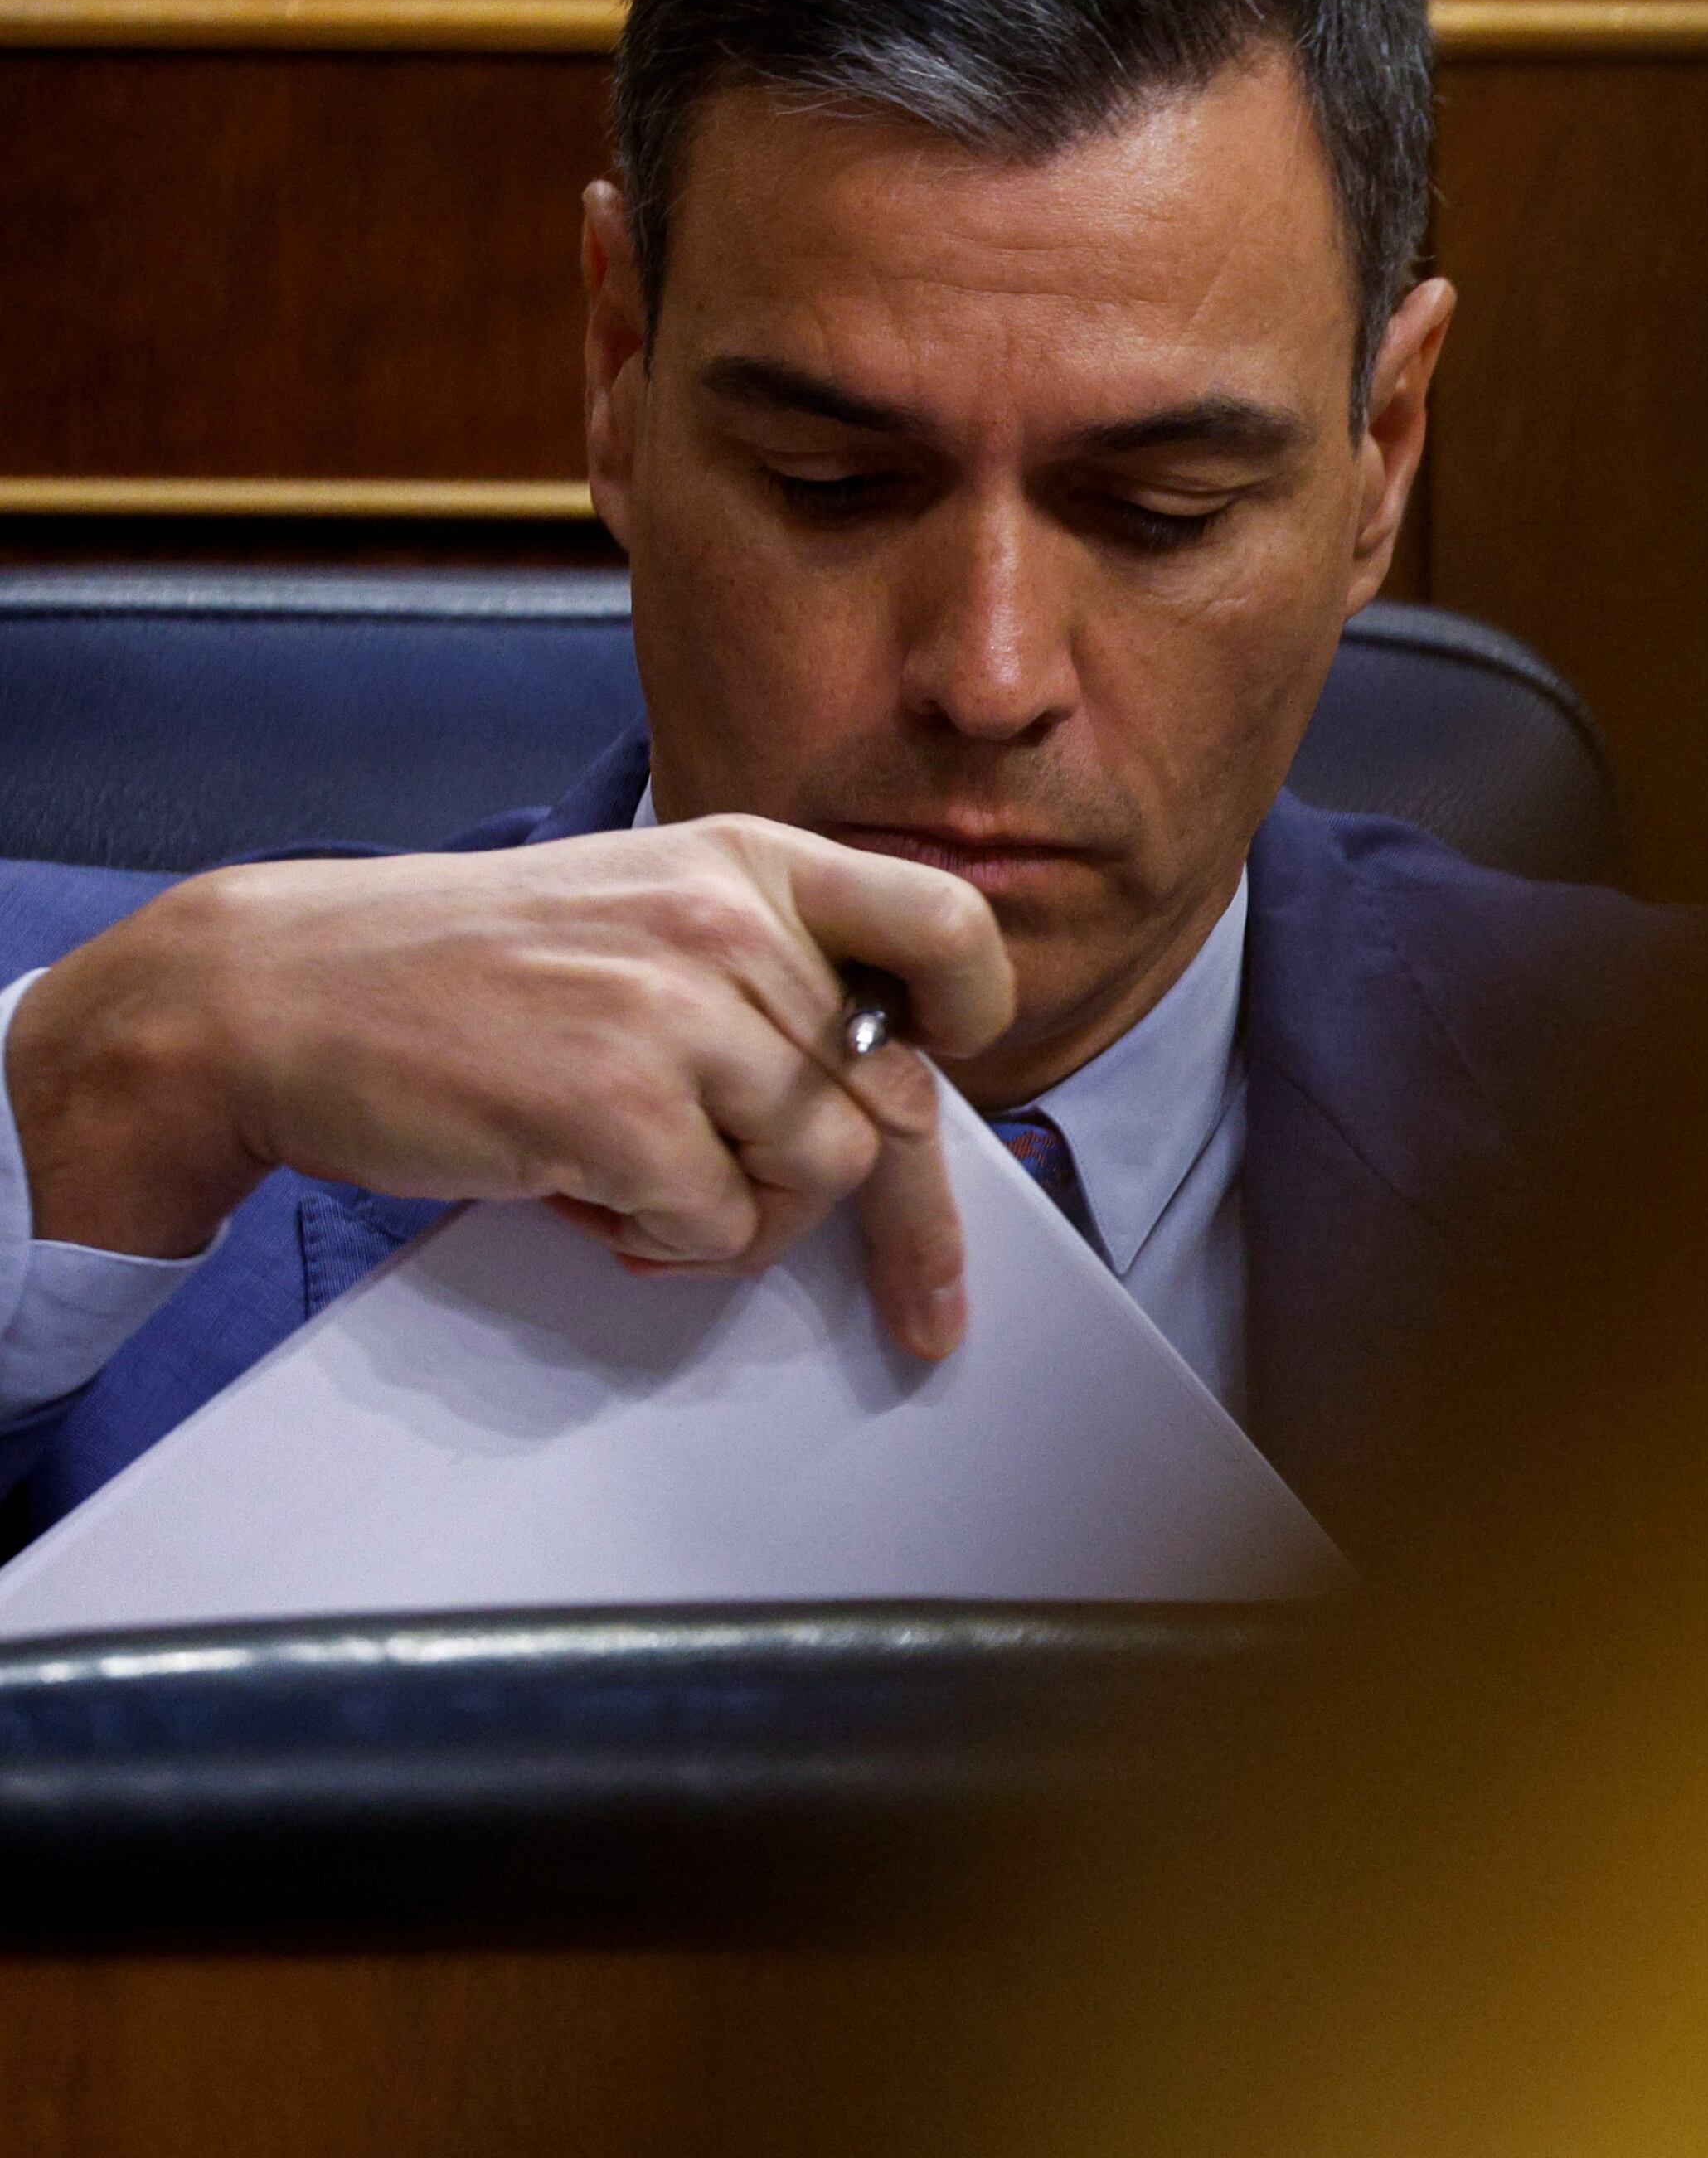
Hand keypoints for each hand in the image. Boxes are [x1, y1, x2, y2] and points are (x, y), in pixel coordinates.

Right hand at [7, 819, 1011, 1358]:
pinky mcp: (622, 1107)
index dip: (975, 1008)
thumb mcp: (639, 913)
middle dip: (885, 1211)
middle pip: (891, 1099)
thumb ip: (763, 972)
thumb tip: (892, 1085)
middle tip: (886, 1295)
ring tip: (642, 1188)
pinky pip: (723, 1226)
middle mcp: (731, 924)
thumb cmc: (465, 971)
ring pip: (822, 1173)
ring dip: (745, 1216)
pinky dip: (669, 1244)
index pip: (943, 926)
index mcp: (748, 862)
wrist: (280, 992)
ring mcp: (679, 1013)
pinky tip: (589, 1203)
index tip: (961, 1062)